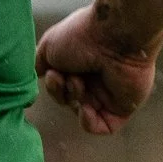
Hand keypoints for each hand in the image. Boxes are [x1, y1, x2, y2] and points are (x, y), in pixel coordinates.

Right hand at [34, 4, 158, 135]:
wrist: (116, 35)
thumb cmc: (82, 35)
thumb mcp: (49, 45)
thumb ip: (40, 63)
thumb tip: (39, 75)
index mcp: (80, 63)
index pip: (61, 86)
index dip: (53, 85)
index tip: (52, 73)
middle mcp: (94, 78)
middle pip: (69, 100)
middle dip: (61, 92)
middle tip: (62, 78)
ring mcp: (109, 94)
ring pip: (82, 111)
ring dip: (74, 99)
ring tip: (78, 82)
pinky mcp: (123, 107)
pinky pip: (103, 126)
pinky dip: (89, 122)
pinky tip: (86, 108)